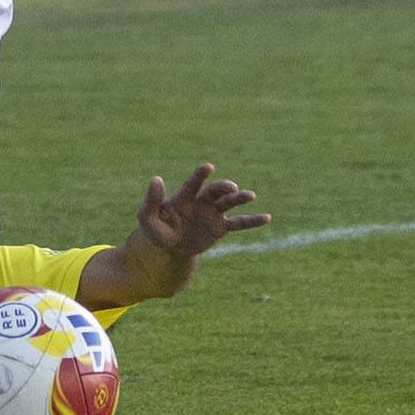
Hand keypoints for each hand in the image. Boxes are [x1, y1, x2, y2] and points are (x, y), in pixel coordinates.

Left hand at [131, 163, 272, 260]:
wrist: (170, 248)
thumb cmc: (156, 229)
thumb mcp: (147, 217)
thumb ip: (151, 200)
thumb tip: (156, 179)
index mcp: (184, 196)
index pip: (194, 183)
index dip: (200, 175)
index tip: (208, 167)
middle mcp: (202, 201)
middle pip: (215, 191)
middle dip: (224, 188)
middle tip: (232, 187)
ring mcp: (213, 214)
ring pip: (229, 204)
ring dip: (239, 199)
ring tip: (251, 195)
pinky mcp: (221, 228)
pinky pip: (239, 223)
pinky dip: (253, 221)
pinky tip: (267, 217)